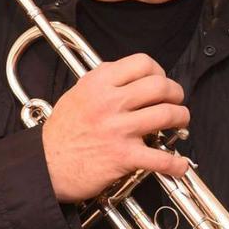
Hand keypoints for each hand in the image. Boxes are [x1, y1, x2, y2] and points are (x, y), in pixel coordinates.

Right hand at [41, 53, 190, 202]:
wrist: (47, 165)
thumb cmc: (62, 133)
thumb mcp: (77, 94)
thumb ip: (102, 80)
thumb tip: (127, 71)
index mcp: (99, 83)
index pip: (142, 63)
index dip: (159, 71)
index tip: (161, 81)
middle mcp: (110, 102)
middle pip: (160, 86)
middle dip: (176, 93)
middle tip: (176, 101)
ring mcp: (118, 129)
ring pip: (167, 115)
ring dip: (181, 118)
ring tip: (180, 122)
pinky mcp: (123, 156)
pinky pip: (160, 158)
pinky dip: (175, 163)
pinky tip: (179, 165)